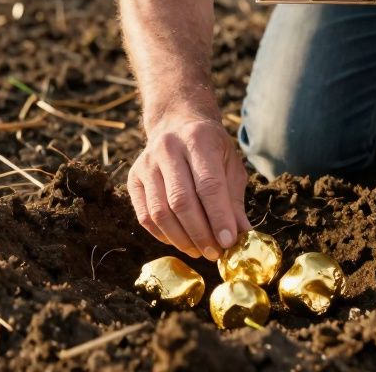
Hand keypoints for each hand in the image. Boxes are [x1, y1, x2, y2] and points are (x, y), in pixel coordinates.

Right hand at [128, 118, 250, 259]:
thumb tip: (242, 236)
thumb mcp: (230, 165)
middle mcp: (168, 148)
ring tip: (199, 251)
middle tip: (214, 253)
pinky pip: (145, 216)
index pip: (208, 184)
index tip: (229, 242)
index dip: (219, 217)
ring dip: (181, 239)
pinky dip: (163, 235)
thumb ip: (234, 200)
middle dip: (200, 233)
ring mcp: (146, 163)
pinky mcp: (133, 178)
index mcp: (198, 139)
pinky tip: (180, 241)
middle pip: (181, 200)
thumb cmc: (210, 148)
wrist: (176, 124)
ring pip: (160, 212)